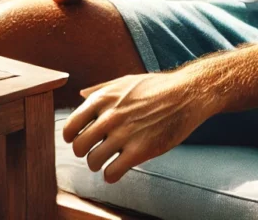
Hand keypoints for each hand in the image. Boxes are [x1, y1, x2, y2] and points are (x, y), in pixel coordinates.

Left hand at [60, 70, 214, 182]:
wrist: (187, 94)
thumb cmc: (157, 87)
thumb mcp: (125, 81)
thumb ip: (101, 89)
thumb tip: (80, 95)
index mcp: (103, 99)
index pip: (71, 126)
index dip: (72, 137)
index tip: (79, 140)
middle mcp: (110, 117)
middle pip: (79, 147)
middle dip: (84, 152)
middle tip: (95, 151)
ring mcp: (125, 134)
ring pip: (93, 162)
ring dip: (98, 165)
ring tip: (108, 161)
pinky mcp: (141, 150)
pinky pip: (112, 173)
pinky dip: (111, 175)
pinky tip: (118, 169)